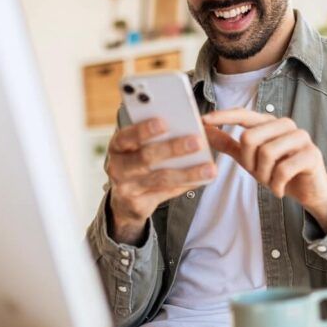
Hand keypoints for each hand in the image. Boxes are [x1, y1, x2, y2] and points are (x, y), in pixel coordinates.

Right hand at [105, 118, 215, 243]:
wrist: (124, 201)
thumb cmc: (137, 163)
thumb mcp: (137, 148)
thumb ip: (155, 137)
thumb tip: (189, 126)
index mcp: (117, 146)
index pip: (126, 136)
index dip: (143, 130)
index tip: (163, 122)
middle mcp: (117, 167)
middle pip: (146, 157)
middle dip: (173, 148)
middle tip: (197, 141)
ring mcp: (126, 188)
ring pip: (161, 178)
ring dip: (188, 172)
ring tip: (209, 168)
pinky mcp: (138, 204)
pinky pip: (167, 194)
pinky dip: (186, 185)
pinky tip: (203, 179)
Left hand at [202, 109, 326, 232]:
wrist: (309, 190)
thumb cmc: (278, 170)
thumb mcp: (250, 158)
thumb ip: (229, 143)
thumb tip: (205, 130)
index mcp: (269, 122)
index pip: (243, 113)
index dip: (223, 116)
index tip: (203, 121)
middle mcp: (285, 125)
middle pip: (250, 137)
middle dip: (248, 162)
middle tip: (258, 174)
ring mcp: (300, 137)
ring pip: (266, 153)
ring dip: (264, 175)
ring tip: (271, 181)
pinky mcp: (311, 154)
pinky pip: (283, 169)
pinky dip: (276, 184)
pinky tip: (279, 189)